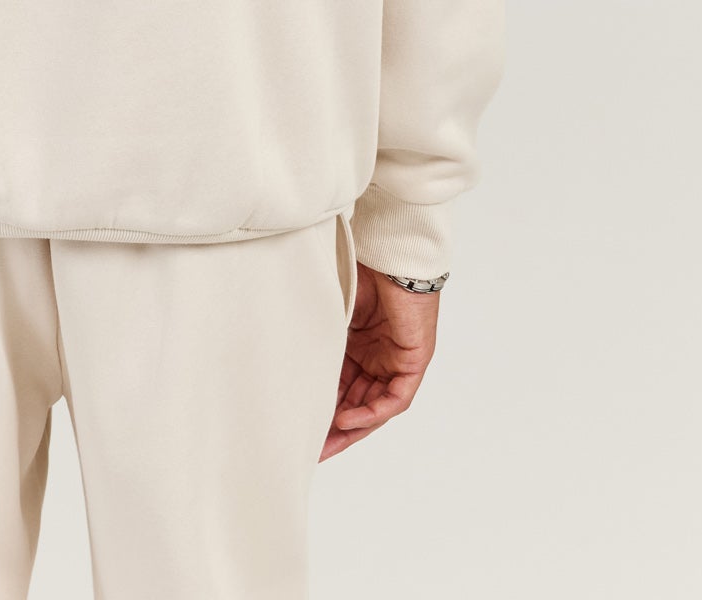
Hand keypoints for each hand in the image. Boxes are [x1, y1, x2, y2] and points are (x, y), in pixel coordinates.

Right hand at [321, 262, 438, 458]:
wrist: (387, 252)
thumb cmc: (358, 270)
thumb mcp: (331, 316)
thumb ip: (320, 342)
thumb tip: (287, 366)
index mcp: (357, 345)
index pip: (341, 386)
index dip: (323, 409)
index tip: (302, 431)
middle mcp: (378, 356)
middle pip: (357, 402)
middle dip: (336, 429)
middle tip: (312, 450)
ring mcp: (397, 359)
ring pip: (375, 405)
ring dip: (353, 426)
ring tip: (327, 443)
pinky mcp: (414, 360)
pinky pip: (395, 397)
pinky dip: (373, 411)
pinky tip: (350, 419)